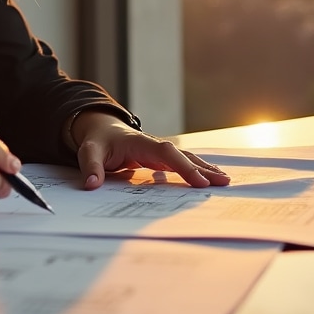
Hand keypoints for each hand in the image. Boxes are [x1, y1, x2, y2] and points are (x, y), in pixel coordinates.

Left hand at [67, 111, 230, 190]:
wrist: (100, 128)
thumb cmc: (97, 141)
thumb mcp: (88, 151)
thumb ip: (91, 167)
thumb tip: (92, 185)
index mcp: (139, 142)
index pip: (166, 152)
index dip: (183, 166)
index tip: (199, 182)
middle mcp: (153, 144)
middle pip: (182, 155)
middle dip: (202, 168)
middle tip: (223, 183)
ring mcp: (158, 151)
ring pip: (185, 158)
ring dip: (204, 168)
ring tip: (224, 181)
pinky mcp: (159, 158)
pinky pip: (180, 163)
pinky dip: (196, 170)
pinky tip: (207, 180)